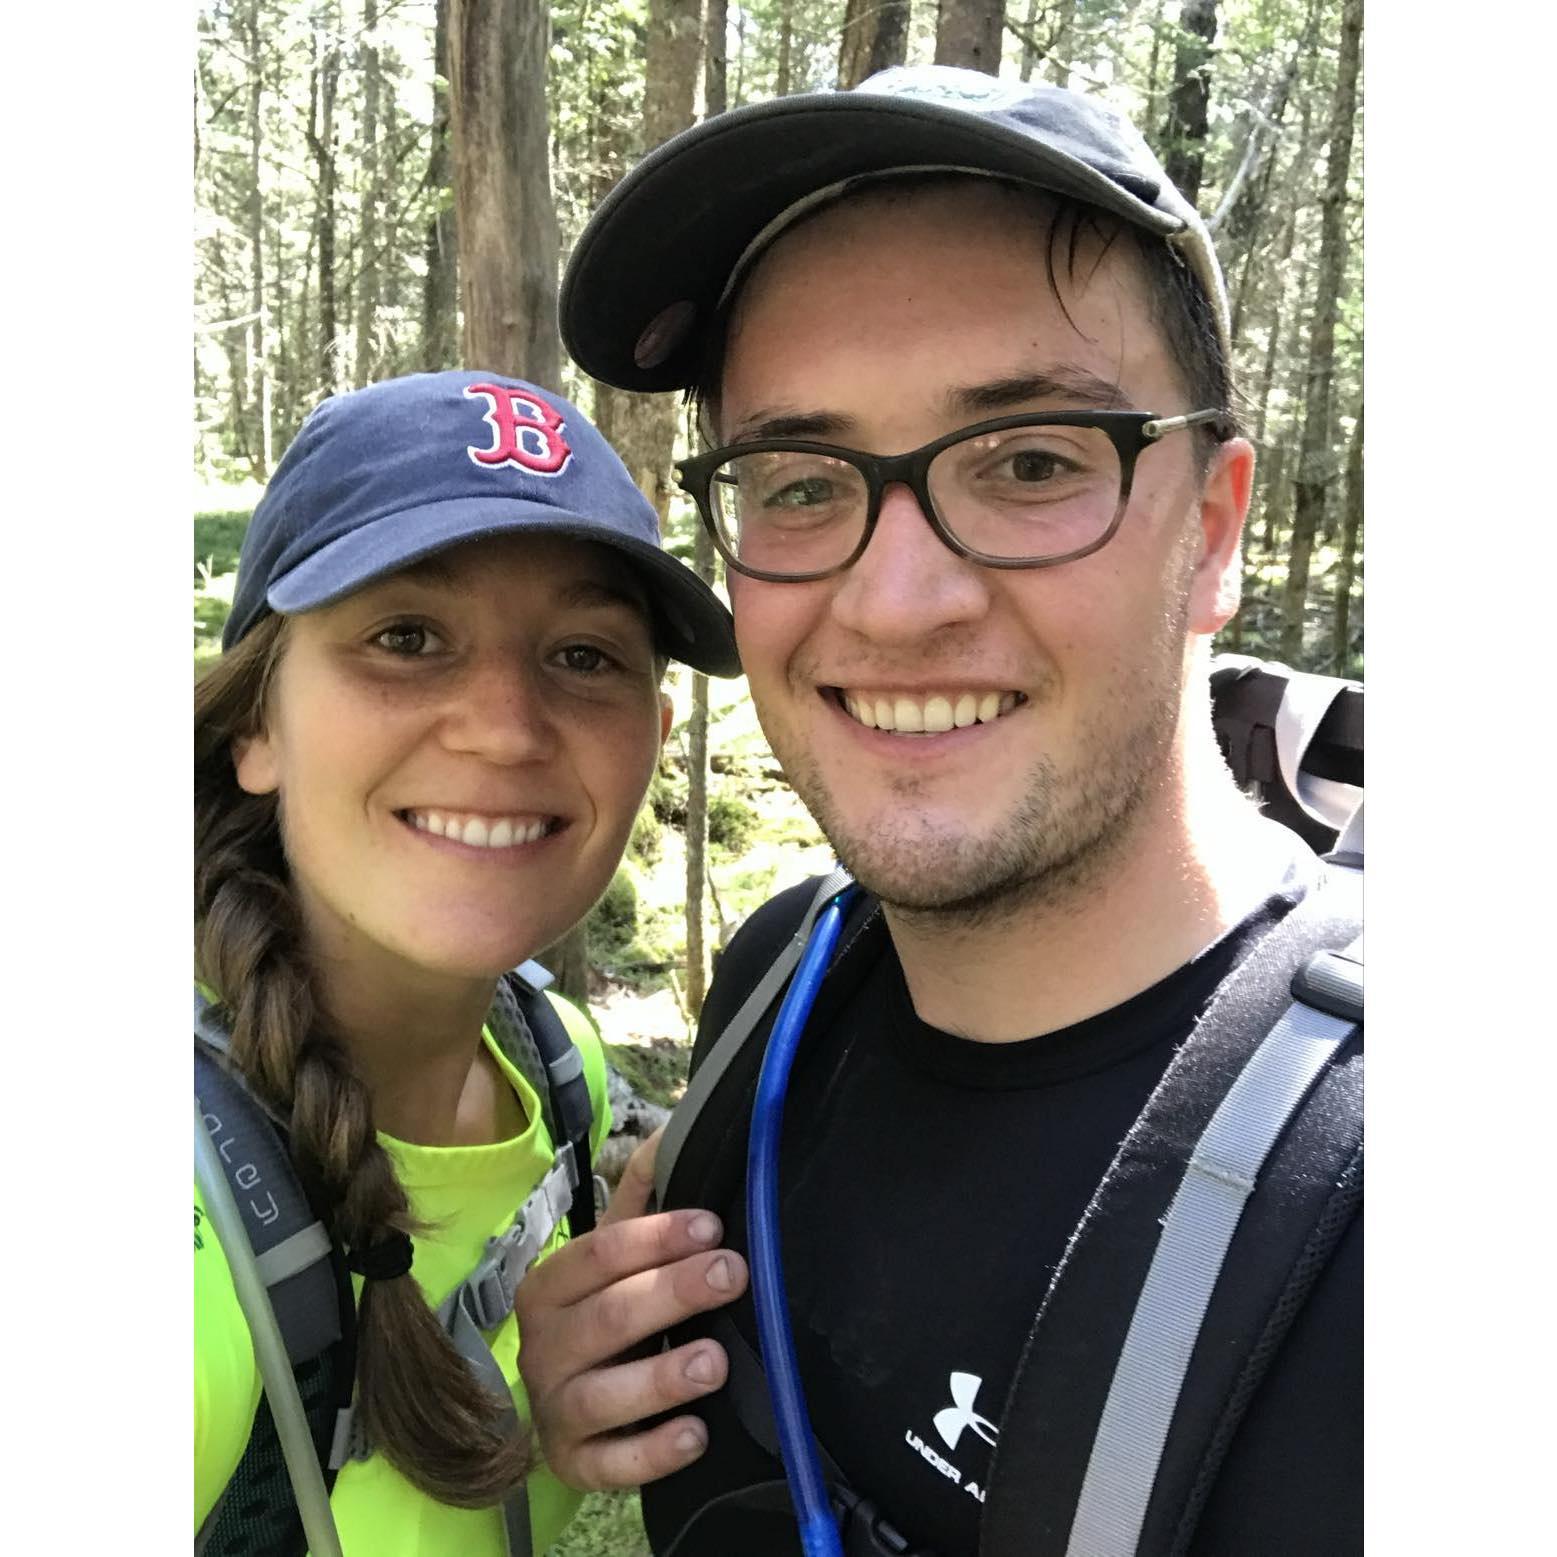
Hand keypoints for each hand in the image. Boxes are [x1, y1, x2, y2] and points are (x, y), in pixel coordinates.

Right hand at [517, 1128, 749, 1490]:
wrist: (562, 1402)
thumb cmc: (602, 1309)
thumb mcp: (614, 1252)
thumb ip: (641, 1193)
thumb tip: (672, 1132)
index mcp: (551, 1285)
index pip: (599, 1254)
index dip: (656, 1237)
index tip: (711, 1226)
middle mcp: (544, 1347)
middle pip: (607, 1318)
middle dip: (672, 1293)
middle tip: (731, 1274)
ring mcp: (557, 1410)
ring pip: (603, 1395)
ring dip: (661, 1377)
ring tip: (715, 1361)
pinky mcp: (577, 1464)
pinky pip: (610, 1465)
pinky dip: (652, 1454)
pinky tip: (696, 1436)